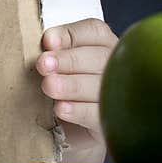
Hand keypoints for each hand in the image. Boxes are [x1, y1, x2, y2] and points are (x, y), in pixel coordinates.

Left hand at [36, 17, 118, 162]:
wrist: (66, 130)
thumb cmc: (58, 86)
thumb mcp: (54, 65)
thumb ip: (52, 51)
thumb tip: (47, 43)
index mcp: (102, 45)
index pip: (94, 31)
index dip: (71, 34)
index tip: (47, 41)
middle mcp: (116, 67)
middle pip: (99, 58)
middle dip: (69, 60)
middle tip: (43, 64)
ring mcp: (118, 97)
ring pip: (100, 86)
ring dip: (72, 85)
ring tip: (49, 86)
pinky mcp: (111, 124)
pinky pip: (99, 115)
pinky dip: (79, 110)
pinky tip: (61, 108)